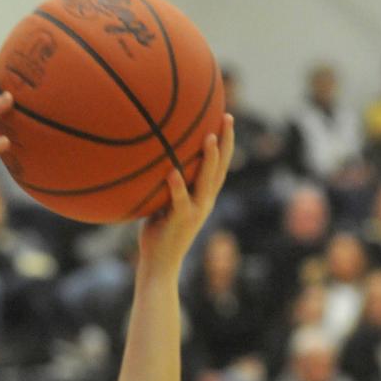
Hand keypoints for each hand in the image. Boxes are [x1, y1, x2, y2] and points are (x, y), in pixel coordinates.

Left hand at [138, 114, 234, 272]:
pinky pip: (180, 200)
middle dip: (227, 141)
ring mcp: (195, 211)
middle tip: (228, 116)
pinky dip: (177, 186)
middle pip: (221, 167)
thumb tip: (152, 162)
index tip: (226, 118)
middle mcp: (205, 201)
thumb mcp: (163, 205)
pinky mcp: (181, 221)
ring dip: (210, 159)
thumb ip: (164, 186)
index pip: (219, 165)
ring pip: (207, 181)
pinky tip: (173, 171)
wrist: (159, 264)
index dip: (225, 142)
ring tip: (210, 137)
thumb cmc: (157, 234)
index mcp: (203, 196)